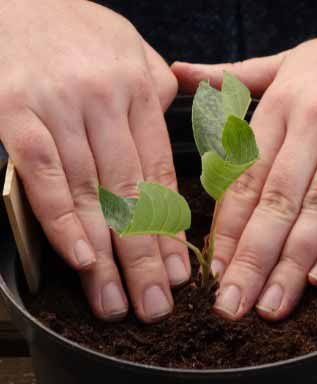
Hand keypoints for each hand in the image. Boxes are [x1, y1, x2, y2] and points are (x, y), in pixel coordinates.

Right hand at [0, 0, 186, 322]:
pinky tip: (80, 257)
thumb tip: (180, 124)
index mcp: (141, 90)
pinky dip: (62, 217)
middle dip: (145, 255)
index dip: (172, 228)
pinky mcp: (15, 111)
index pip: (162, 173)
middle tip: (157, 306)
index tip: (182, 271)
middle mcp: (106, 101)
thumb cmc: (72, 27)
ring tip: (117, 300)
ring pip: (91, 192)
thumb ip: (159, 90)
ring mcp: (61, 107)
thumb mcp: (130, 48)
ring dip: (105, 254)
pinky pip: (43, 173)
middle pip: (132, 192)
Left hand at [170, 1, 316, 320]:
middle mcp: (314, 120)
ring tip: (273, 303)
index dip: (229, 226)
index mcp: (280, 104)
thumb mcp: (279, 62)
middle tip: (233, 304)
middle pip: (278, 199)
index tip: (215, 269)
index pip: (247, 174)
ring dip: (295, 261)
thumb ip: (229, 77)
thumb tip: (177, 74)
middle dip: (253, 257)